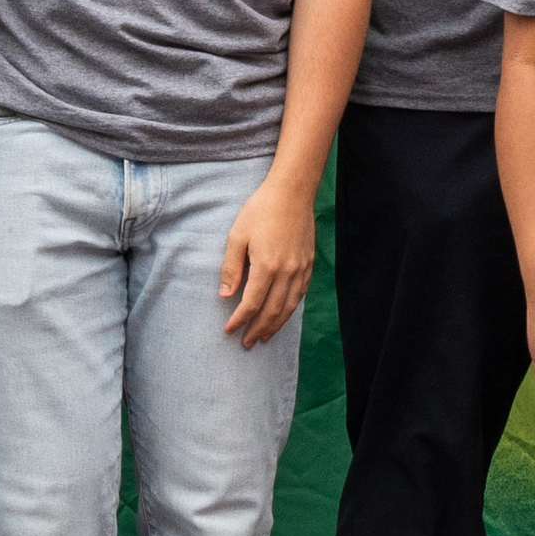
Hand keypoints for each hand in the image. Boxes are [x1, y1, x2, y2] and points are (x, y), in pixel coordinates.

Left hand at [216, 174, 314, 346]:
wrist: (292, 192)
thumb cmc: (260, 210)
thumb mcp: (237, 236)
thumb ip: (232, 268)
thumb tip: (226, 295)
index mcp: (266, 266)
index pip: (252, 303)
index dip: (240, 320)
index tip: (229, 330)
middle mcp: (286, 272)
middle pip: (272, 311)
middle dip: (258, 329)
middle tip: (247, 343)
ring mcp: (300, 269)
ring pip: (289, 306)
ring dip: (276, 325)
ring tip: (265, 336)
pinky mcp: (309, 263)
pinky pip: (300, 294)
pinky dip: (291, 309)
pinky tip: (283, 314)